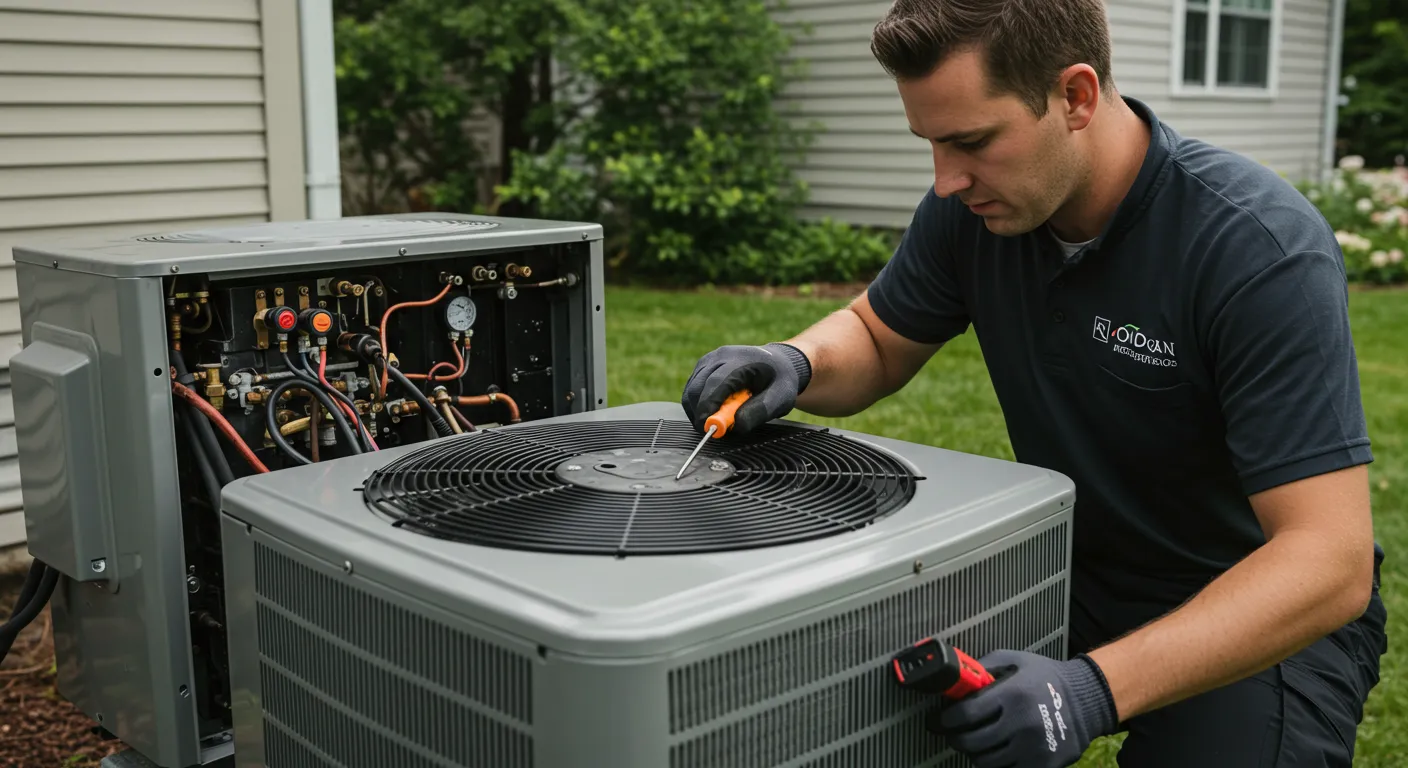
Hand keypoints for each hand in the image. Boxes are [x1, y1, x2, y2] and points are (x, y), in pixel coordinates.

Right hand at [681, 343, 811, 434]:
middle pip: (697, 386)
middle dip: (700, 412)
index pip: (716, 382)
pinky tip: (716, 410)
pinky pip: (692, 388)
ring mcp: (709, 360)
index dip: (708, 406)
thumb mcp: (780, 399)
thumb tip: (735, 426)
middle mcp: (720, 356)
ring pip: (691, 389)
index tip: (707, 427)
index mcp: (741, 360)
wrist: (779, 363)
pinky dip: (698, 404)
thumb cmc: (780, 381)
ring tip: (720, 420)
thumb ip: (759, 412)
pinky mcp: (704, 366)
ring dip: (698, 410)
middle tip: (713, 431)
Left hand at [929, 650, 1118, 767]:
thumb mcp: (1015, 660)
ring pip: (986, 762)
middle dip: (955, 738)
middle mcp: (1022, 724)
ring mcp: (1033, 749)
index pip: (964, 715)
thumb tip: (955, 680)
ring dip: (975, 753)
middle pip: (971, 742)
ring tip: (976, 742)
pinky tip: (997, 752)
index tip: (937, 721)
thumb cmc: (1046, 678)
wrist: (1087, 700)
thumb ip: (983, 667)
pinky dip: (997, 764)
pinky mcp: (1043, 766)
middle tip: (952, 733)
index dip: (945, 720)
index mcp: (1012, 695)